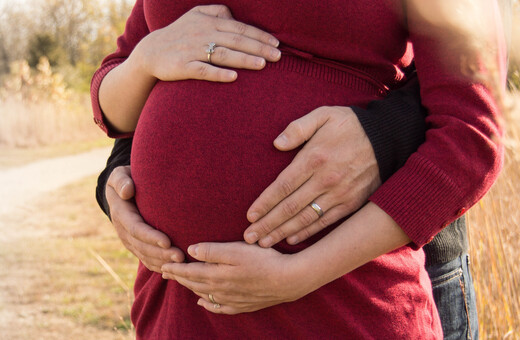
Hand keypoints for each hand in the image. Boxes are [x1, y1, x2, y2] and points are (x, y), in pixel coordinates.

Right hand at [106, 166, 184, 271]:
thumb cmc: (126, 179)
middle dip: (161, 254)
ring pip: (146, 256)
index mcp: (121, 214)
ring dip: (163, 262)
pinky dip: (160, 266)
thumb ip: (121, 180)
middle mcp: (123, 231)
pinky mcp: (137, 246)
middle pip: (142, 247)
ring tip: (182, 264)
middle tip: (180, 257)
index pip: (135, 228)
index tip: (167, 242)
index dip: (150, 237)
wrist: (122, 191)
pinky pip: (147, 260)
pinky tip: (175, 270)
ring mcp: (130, 241)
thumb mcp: (119, 175)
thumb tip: (127, 191)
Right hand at [132, 5, 280, 82]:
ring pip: (222, 55)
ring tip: (262, 65)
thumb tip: (236, 15)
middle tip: (278, 57)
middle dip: (258, 48)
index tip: (277, 44)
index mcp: (209, 22)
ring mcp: (192, 51)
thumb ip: (217, 12)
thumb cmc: (180, 34)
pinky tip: (233, 78)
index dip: (259, 36)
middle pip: (235, 41)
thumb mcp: (196, 16)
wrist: (151, 51)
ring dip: (243, 59)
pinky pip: (202, 70)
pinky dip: (218, 74)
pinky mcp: (182, 67)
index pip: (239, 28)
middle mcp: (202, 34)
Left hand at [161, 242, 309, 314]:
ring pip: (203, 295)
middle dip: (178, 278)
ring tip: (181, 283)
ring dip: (190, 288)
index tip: (163, 265)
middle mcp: (220, 290)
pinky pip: (219, 307)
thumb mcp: (236, 250)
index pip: (189, 272)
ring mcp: (231, 299)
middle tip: (165, 273)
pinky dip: (207, 304)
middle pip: (193, 284)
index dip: (175, 269)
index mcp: (216, 275)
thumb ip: (212, 251)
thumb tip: (190, 251)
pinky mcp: (242, 304)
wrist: (287, 280)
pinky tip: (203, 302)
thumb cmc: (263, 260)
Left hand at [244, 106, 380, 246]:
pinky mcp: (352, 203)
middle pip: (290, 207)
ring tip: (264, 243)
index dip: (264, 203)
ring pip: (305, 218)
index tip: (249, 215)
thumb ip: (298, 128)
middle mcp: (325, 180)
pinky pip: (326, 222)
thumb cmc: (350, 124)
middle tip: (249, 237)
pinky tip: (291, 239)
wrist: (388, 137)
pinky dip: (308, 232)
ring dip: (283, 232)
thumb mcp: (324, 115)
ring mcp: (339, 194)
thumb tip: (277, 143)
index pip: (283, 186)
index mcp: (314, 158)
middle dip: (267, 224)